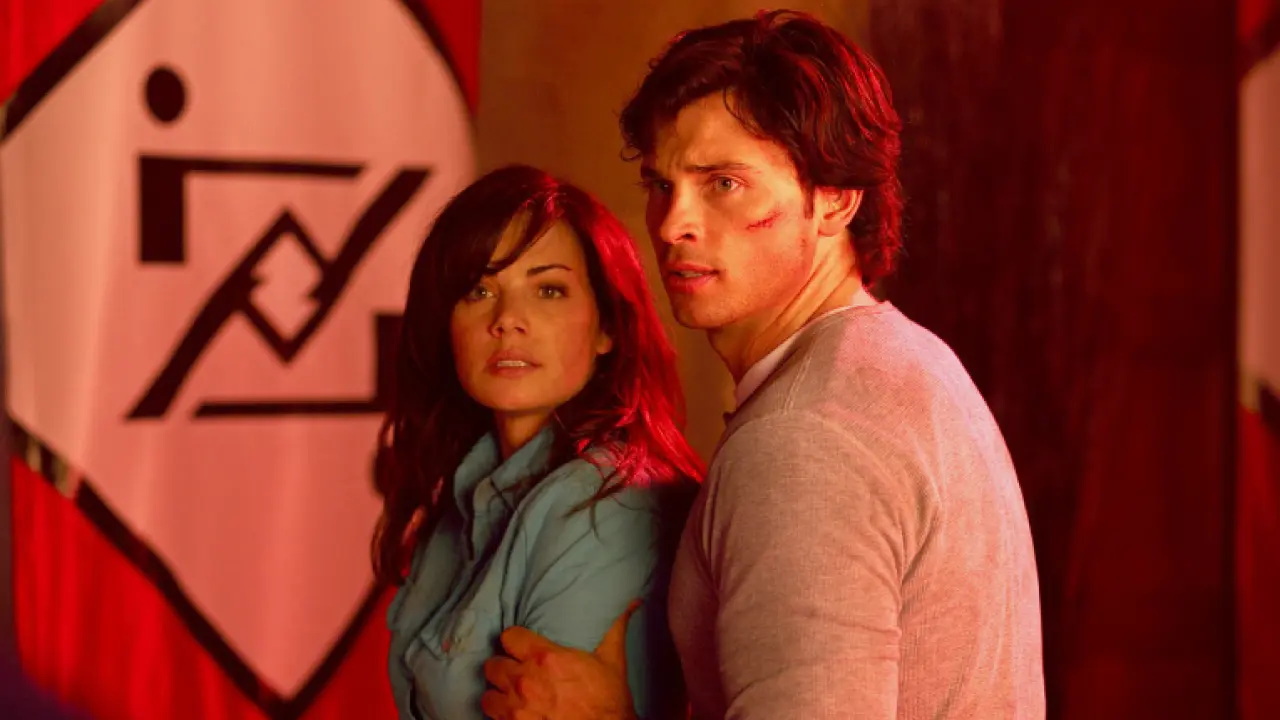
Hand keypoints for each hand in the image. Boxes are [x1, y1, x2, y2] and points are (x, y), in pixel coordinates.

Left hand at [480, 600, 640, 719]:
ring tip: (511, 695)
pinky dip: (500, 715)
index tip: (520, 646)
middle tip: (516, 672)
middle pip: (493, 665)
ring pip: (488, 694)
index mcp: (546, 657)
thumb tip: (634, 602)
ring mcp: (517, 708)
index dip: (515, 641)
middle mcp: (526, 680)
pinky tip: (514, 712)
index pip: (509, 637)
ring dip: (499, 693)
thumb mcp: (612, 660)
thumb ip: (615, 628)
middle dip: (504, 668)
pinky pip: (492, 717)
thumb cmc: (609, 700)